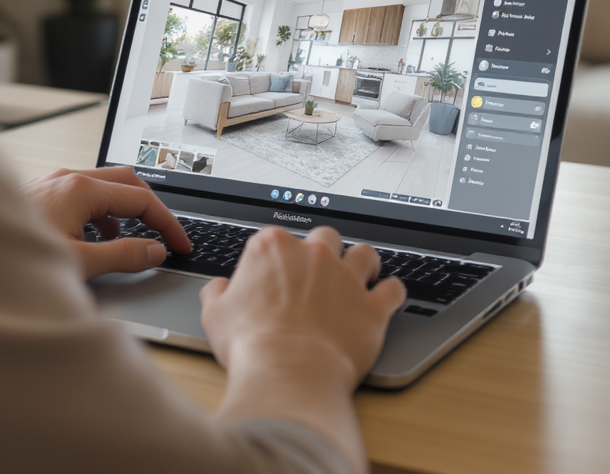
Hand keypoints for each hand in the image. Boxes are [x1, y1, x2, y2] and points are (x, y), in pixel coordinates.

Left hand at [23, 167, 190, 278]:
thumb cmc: (14, 260)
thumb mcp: (80, 263)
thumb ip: (124, 256)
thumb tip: (154, 250)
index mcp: (81, 189)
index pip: (141, 199)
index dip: (167, 223)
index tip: (180, 244)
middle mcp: (67, 179)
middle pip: (126, 182)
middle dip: (149, 209)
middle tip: (164, 235)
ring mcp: (52, 184)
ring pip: (103, 189)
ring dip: (122, 213)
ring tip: (128, 245)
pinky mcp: (41, 196)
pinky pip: (82, 197)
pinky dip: (100, 216)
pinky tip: (95, 241)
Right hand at [199, 226, 404, 389]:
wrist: (289, 372)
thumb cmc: (251, 345)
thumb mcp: (216, 316)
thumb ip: (217, 294)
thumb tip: (219, 288)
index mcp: (273, 249)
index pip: (276, 237)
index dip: (277, 256)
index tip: (277, 272)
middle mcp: (313, 254)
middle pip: (324, 237)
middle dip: (323, 251)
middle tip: (319, 272)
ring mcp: (346, 277)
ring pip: (364, 253)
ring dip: (363, 262)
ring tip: (361, 274)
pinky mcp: (372, 305)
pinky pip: (393, 289)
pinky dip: (391, 293)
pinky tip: (387, 298)